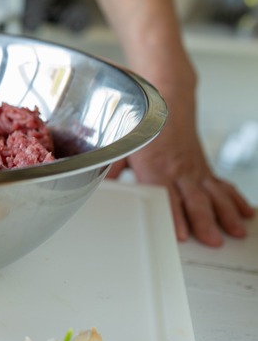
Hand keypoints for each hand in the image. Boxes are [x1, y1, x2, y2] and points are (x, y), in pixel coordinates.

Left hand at [107, 89, 254, 246]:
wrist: (166, 100)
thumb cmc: (142, 125)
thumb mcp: (120, 147)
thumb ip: (111, 170)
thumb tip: (97, 187)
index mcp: (157, 168)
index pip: (167, 198)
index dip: (175, 217)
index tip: (182, 234)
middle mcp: (180, 170)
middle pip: (195, 200)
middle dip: (205, 222)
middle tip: (213, 240)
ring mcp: (195, 170)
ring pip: (214, 194)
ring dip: (226, 214)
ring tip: (236, 232)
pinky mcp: (204, 168)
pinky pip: (222, 185)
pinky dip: (235, 199)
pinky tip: (244, 213)